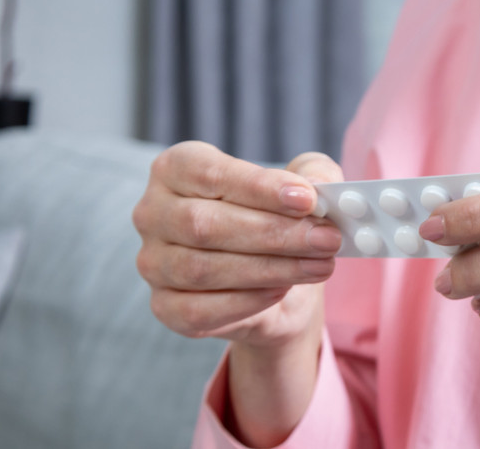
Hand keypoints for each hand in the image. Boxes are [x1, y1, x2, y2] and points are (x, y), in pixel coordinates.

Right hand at [133, 141, 343, 349]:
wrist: (275, 283)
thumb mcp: (304, 187)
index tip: (307, 199)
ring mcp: (153, 262)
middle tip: (326, 238)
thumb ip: (314, 177)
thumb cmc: (280, 219)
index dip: (258, 187)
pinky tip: (281, 290)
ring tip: (320, 265)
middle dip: (274, 233)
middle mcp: (153, 213)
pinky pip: (197, 310)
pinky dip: (246, 301)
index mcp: (176, 169)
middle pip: (204, 224)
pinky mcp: (164, 307)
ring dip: (269, 268)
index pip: (209, 174)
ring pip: (202, 269)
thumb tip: (319, 191)